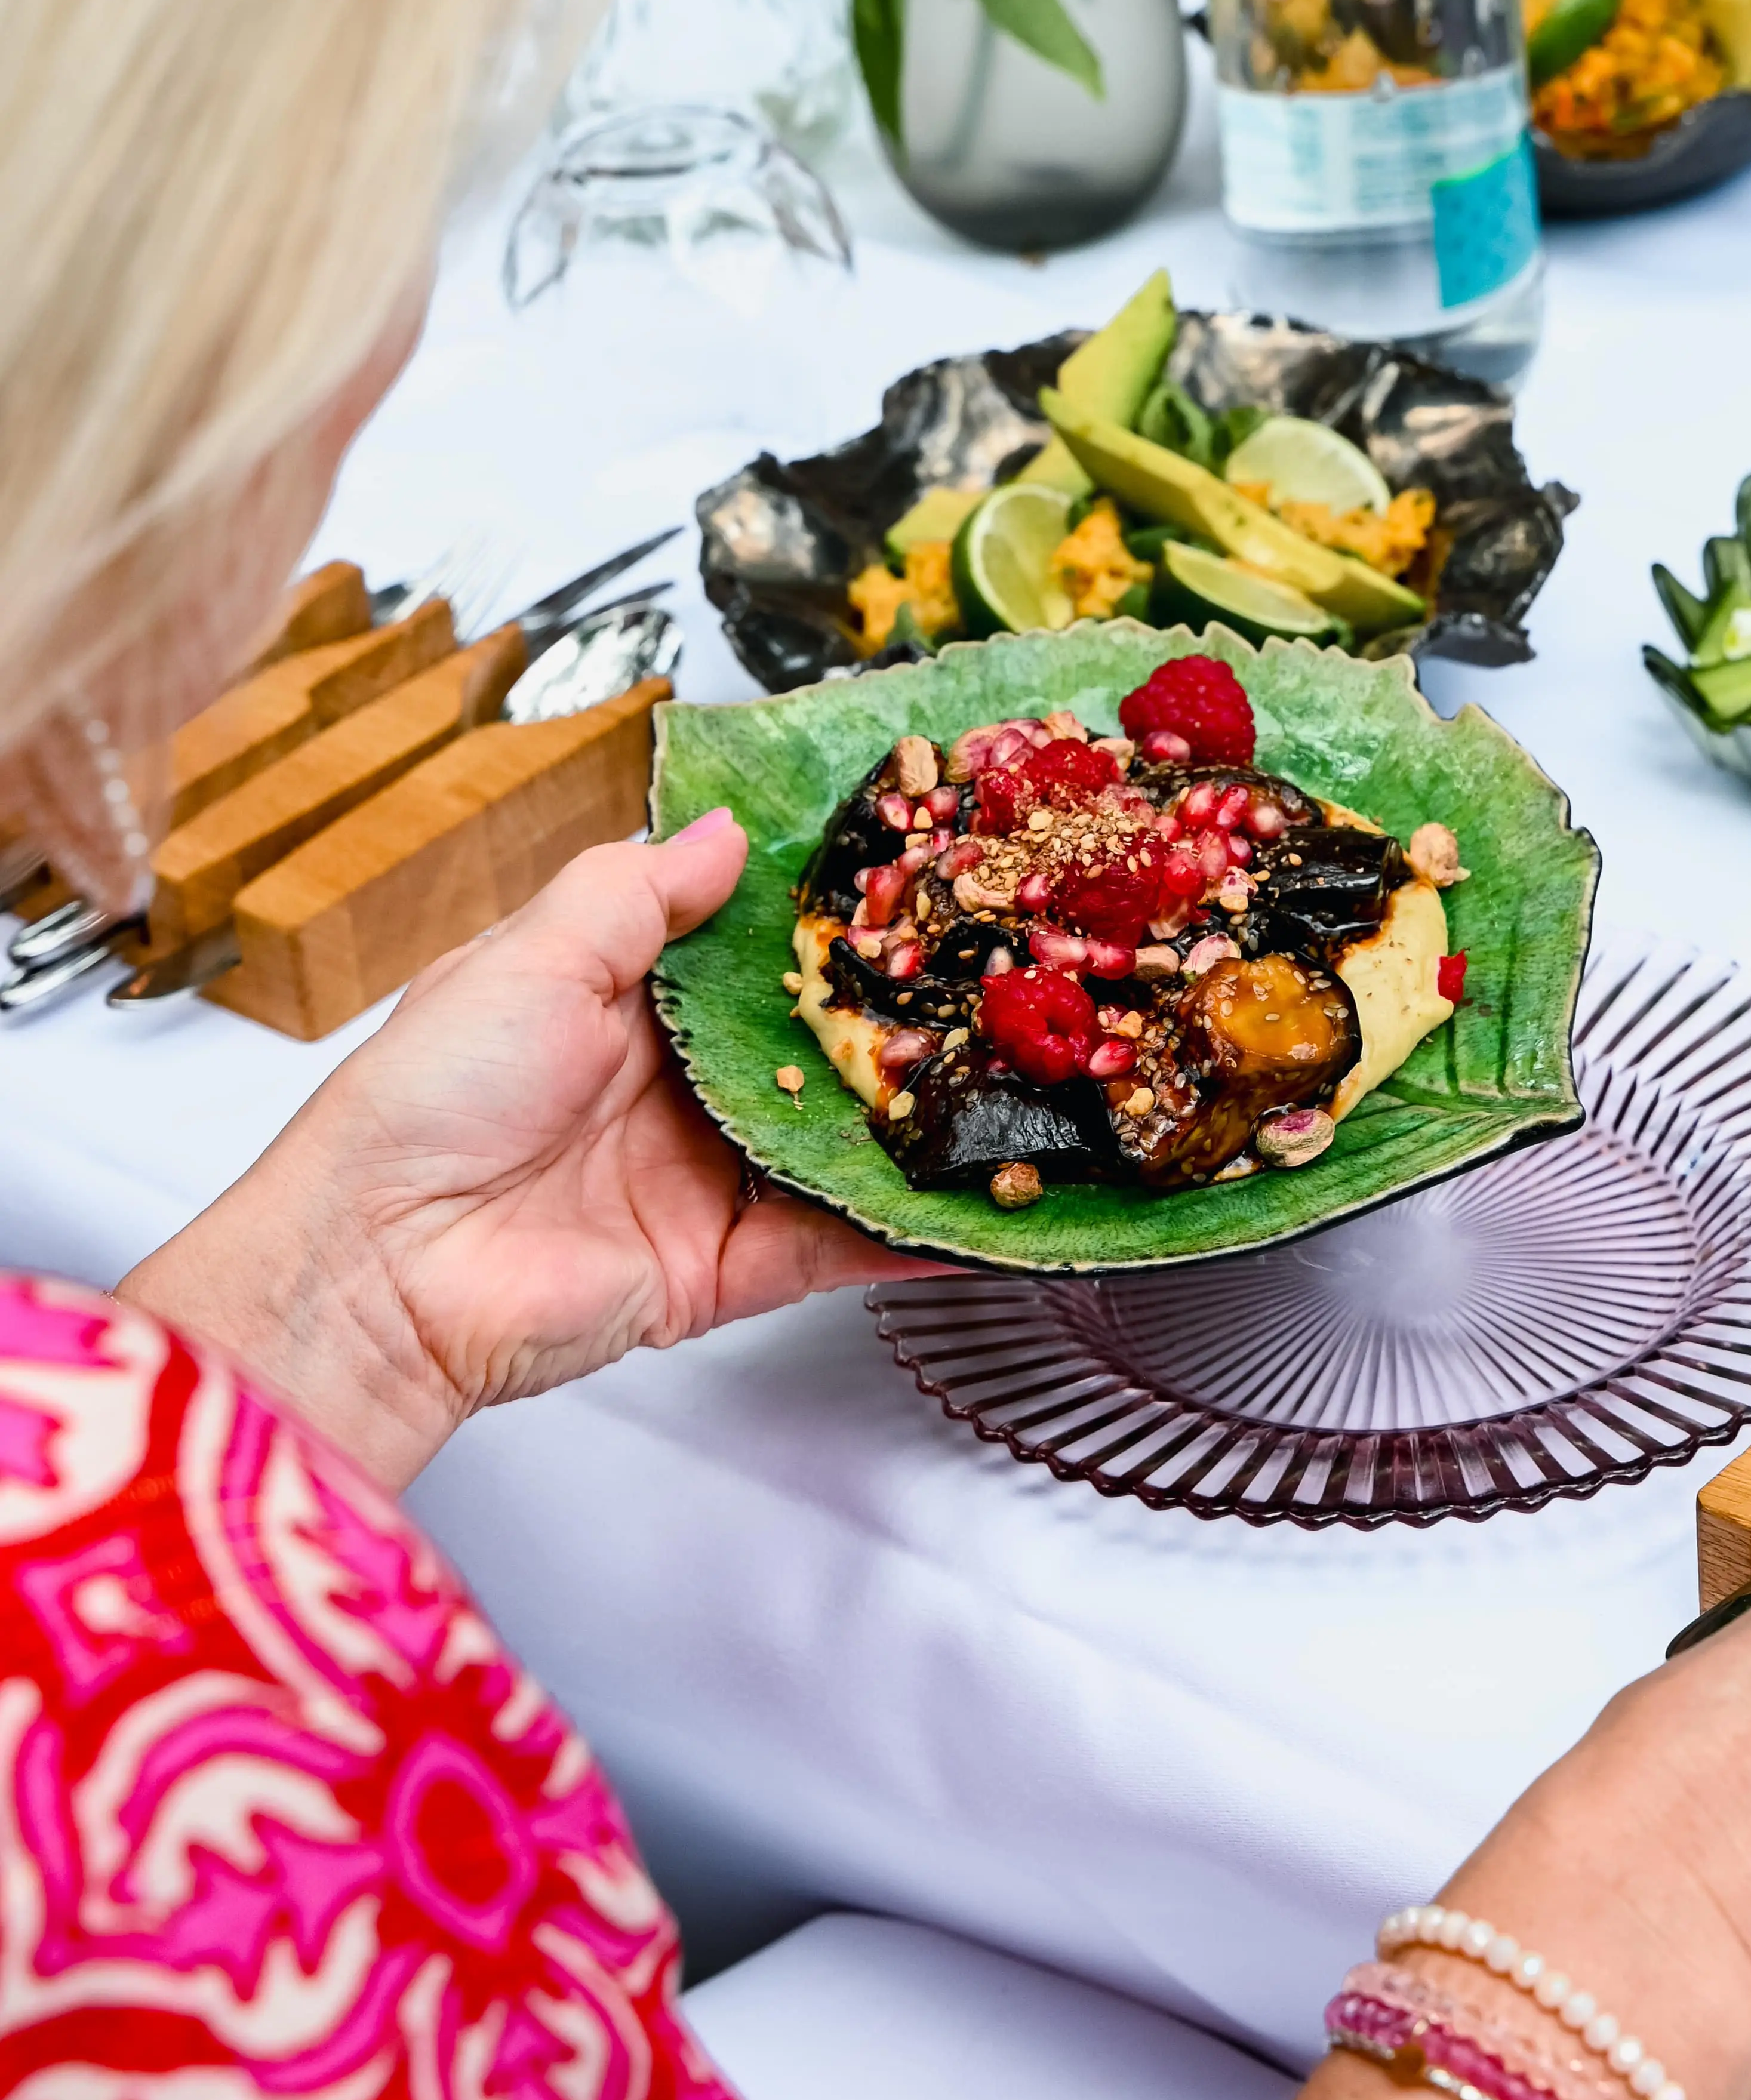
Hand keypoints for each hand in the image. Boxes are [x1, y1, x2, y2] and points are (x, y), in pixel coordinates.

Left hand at [122, 812, 926, 1489]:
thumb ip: (638, 890)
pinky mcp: (723, 1269)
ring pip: (837, 1144)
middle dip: (891, 1019)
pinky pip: (834, 1246)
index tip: (911, 877)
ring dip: (916, 1121)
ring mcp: (705, 1181)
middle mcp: (674, 1089)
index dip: (823, 919)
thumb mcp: (532, 952)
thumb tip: (725, 830)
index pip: (747, 950)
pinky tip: (982, 1197)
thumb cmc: (429, 1096)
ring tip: (1018, 1080)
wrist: (383, 1266)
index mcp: (624, 1002)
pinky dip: (907, 1229)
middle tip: (995, 974)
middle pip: (809, 1047)